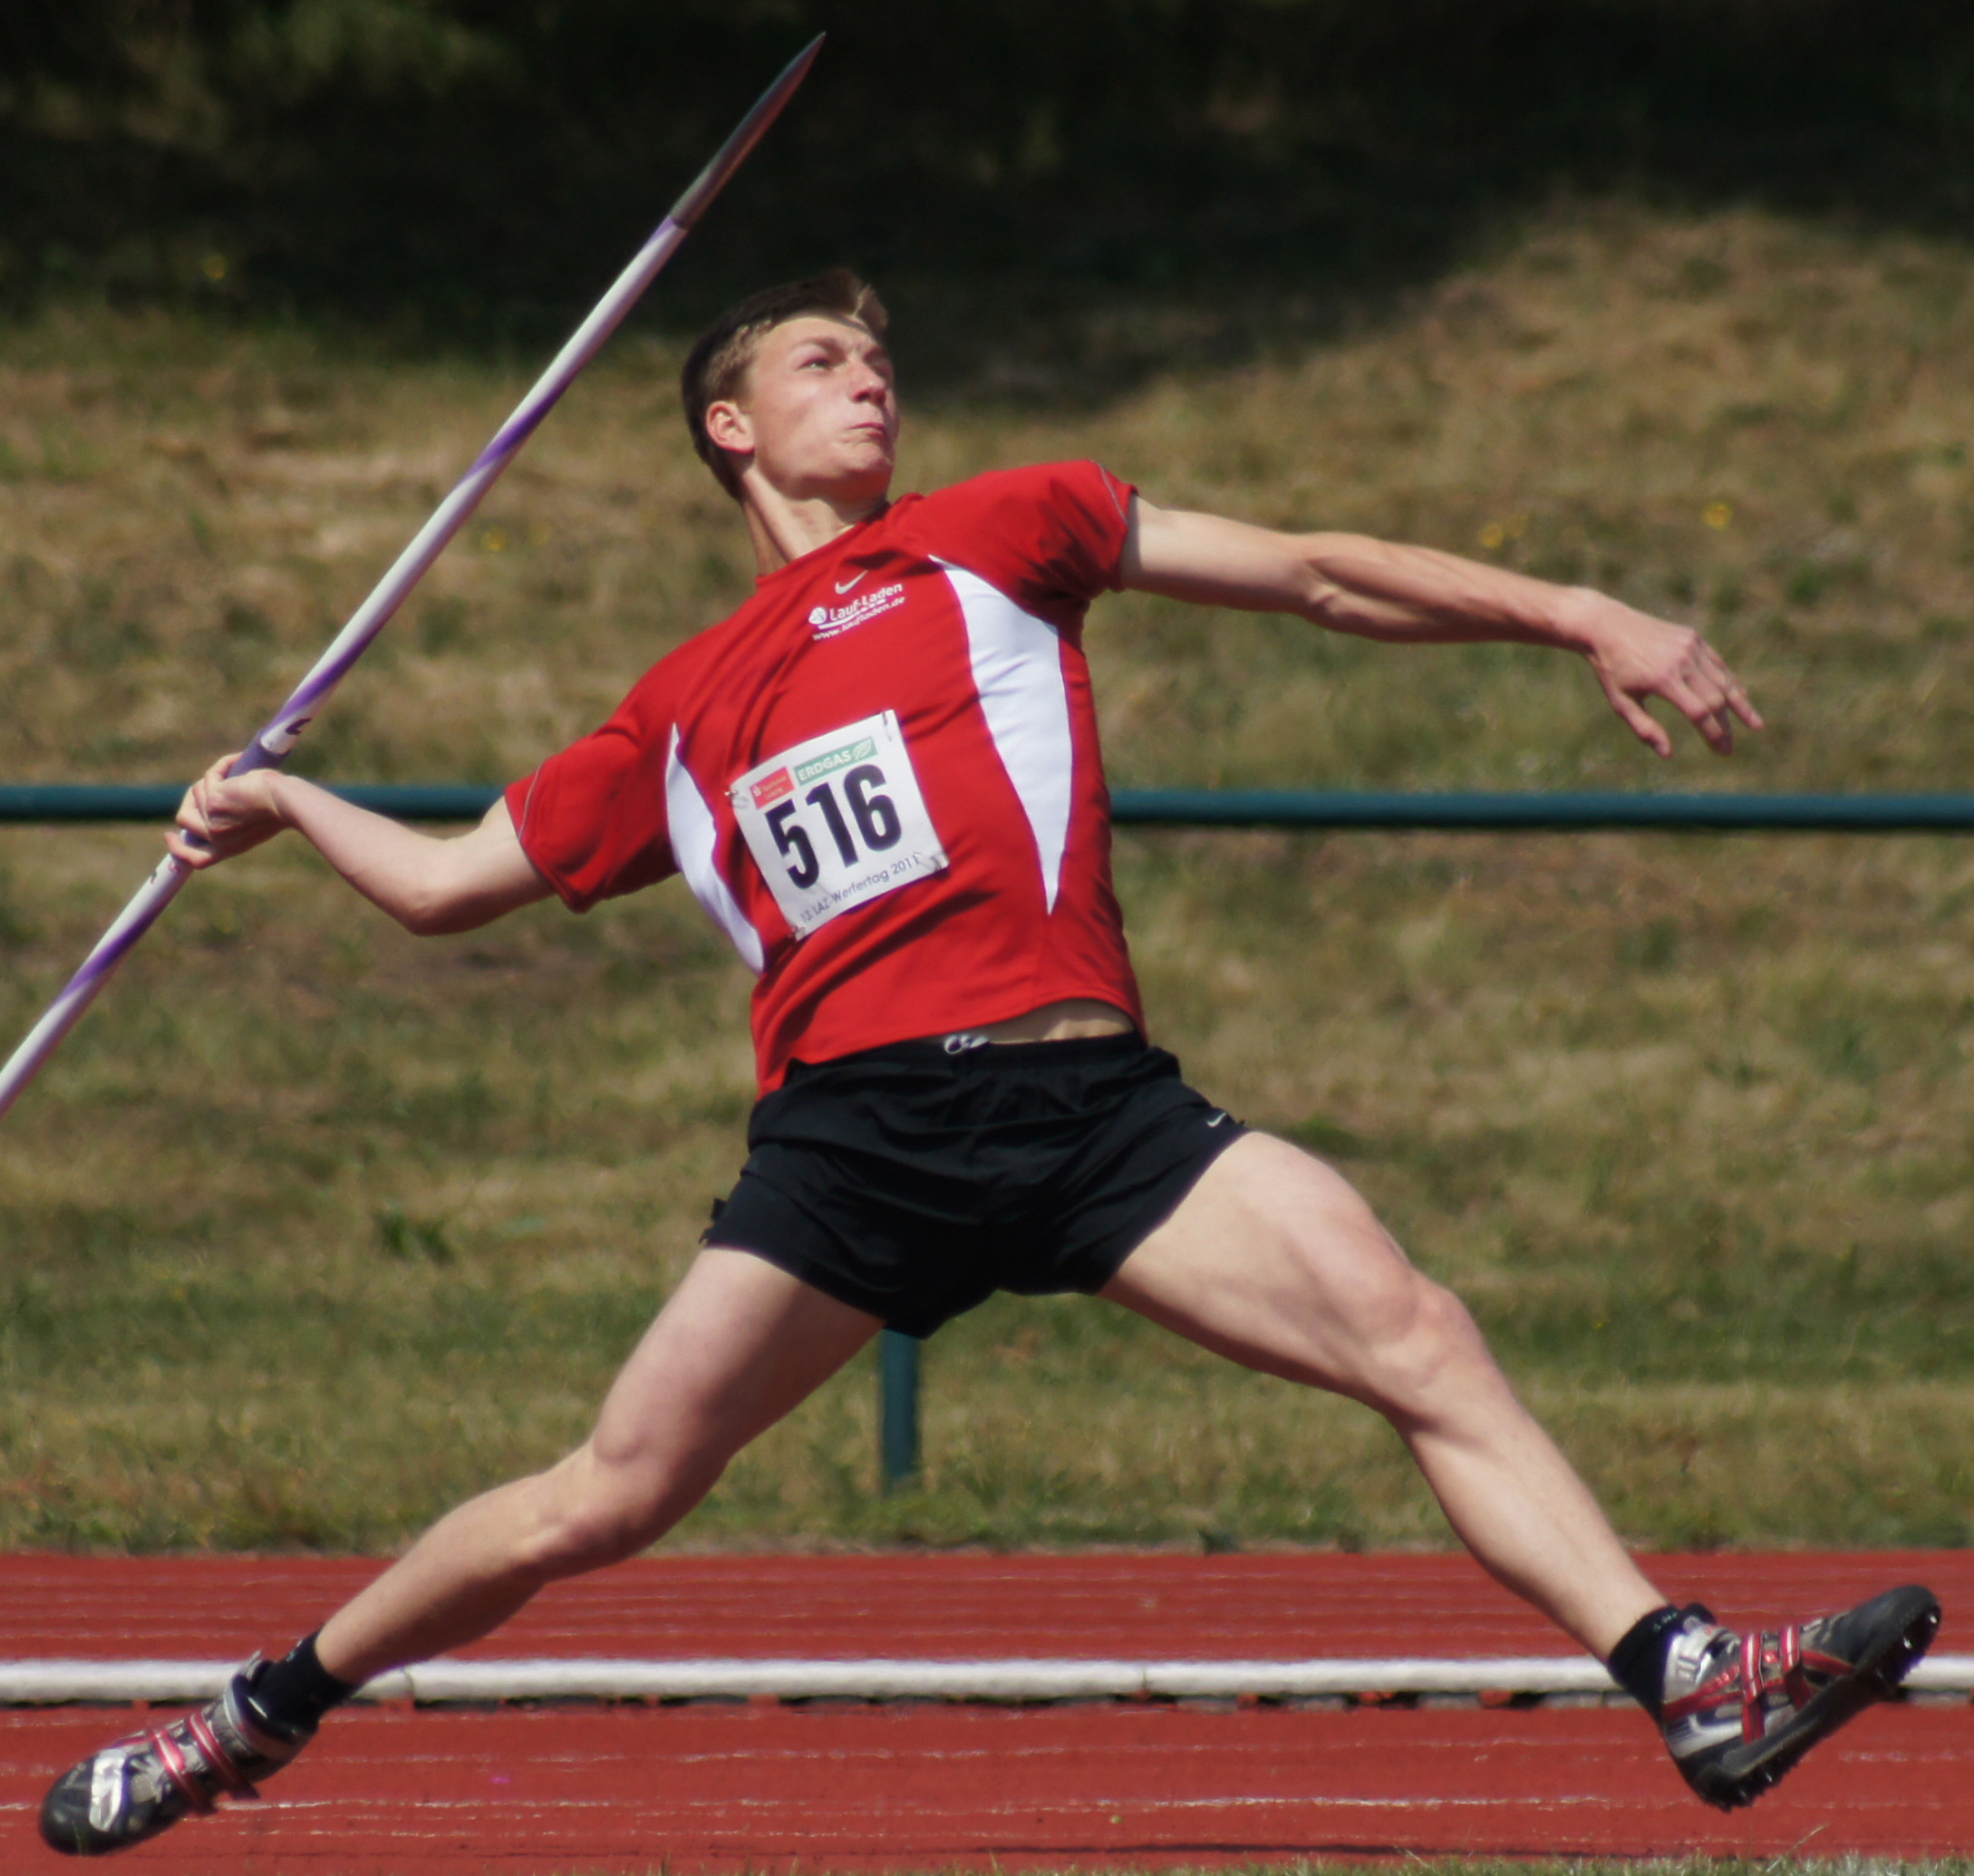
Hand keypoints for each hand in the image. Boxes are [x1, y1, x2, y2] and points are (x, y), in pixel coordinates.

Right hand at [165, 753, 290, 868]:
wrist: (289, 804)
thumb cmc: (280, 811)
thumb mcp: (252, 824)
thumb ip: (230, 822)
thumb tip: (210, 804)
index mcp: (226, 849)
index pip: (193, 858)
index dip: (177, 848)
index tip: (169, 835)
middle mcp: (216, 839)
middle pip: (183, 819)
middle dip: (191, 799)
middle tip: (209, 785)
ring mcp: (211, 820)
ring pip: (196, 793)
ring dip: (215, 779)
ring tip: (241, 776)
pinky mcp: (213, 799)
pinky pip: (209, 775)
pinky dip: (224, 765)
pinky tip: (238, 761)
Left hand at [1564, 591, 1763, 756]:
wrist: (1606, 625)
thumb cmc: (1610, 668)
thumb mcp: (1620, 702)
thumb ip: (1644, 728)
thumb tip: (1667, 754)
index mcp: (1664, 680)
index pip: (1699, 712)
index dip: (1714, 734)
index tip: (1722, 751)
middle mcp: (1682, 662)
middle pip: (1716, 699)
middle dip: (1726, 726)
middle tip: (1730, 748)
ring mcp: (1690, 647)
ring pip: (1723, 680)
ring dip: (1740, 704)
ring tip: (1754, 724)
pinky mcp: (1693, 637)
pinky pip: (1717, 663)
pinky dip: (1729, 680)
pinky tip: (1739, 695)